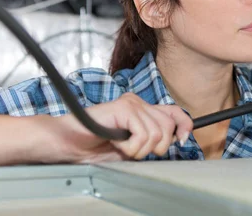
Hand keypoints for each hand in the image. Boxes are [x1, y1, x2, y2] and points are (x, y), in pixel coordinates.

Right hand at [44, 93, 192, 162]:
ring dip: (139, 149)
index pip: (174, 112)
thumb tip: (177, 139)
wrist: (68, 142)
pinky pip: (142, 134)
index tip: (183, 140)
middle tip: (134, 150)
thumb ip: (151, 140)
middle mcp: (138, 102)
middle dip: (156, 147)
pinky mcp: (123, 108)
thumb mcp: (131, 146)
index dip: (184, 125)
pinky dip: (129, 147)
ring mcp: (130, 103)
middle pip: (168, 126)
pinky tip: (115, 141)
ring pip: (156, 133)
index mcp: (142, 109)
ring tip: (121, 146)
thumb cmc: (95, 146)